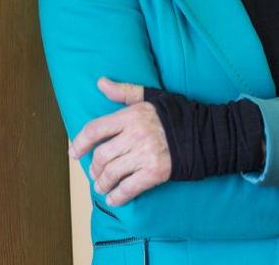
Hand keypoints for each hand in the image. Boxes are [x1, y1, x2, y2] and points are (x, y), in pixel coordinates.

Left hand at [69, 77, 170, 205]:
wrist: (204, 134)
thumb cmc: (176, 114)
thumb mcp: (151, 97)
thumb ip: (124, 91)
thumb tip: (100, 82)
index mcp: (132, 115)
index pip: (96, 129)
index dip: (81, 142)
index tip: (74, 152)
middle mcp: (136, 135)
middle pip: (101, 156)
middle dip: (94, 167)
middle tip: (95, 173)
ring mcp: (145, 155)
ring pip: (111, 174)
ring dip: (102, 183)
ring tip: (102, 185)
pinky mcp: (154, 173)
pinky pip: (128, 189)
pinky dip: (117, 197)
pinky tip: (113, 197)